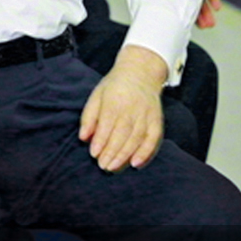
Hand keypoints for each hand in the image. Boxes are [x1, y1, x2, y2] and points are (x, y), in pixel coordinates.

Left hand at [79, 45, 166, 171]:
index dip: (101, 140)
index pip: (107, 124)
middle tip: (102, 166)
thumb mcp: (97, 96)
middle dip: (112, 152)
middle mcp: (132, 108)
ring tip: (113, 167)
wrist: (140, 73)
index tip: (94, 154)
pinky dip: (146, 153)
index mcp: (115, 100)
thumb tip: (83, 138)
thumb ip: (89, 117)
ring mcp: (146, 114)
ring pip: (136, 139)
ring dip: (125, 156)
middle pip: (122, 134)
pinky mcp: (157, 120)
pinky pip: (153, 139)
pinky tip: (136, 164)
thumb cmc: (113, 87)